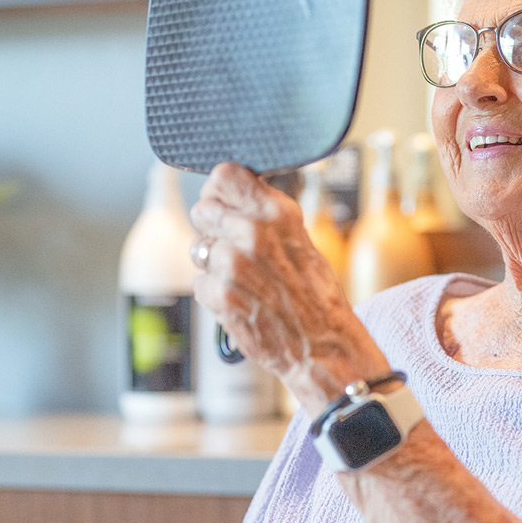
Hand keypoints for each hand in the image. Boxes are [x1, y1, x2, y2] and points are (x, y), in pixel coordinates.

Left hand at [190, 162, 390, 414]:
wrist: (322, 347)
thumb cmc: (318, 297)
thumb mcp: (302, 241)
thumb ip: (266, 215)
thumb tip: (233, 194)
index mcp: (277, 213)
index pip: (223, 175)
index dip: (221, 191)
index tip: (228, 204)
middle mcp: (252, 232)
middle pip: (203, 209)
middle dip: (214, 227)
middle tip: (237, 248)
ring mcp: (232, 265)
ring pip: (199, 248)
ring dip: (214, 263)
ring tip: (245, 279)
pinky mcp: (219, 296)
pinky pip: (200, 282)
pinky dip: (215, 293)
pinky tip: (241, 300)